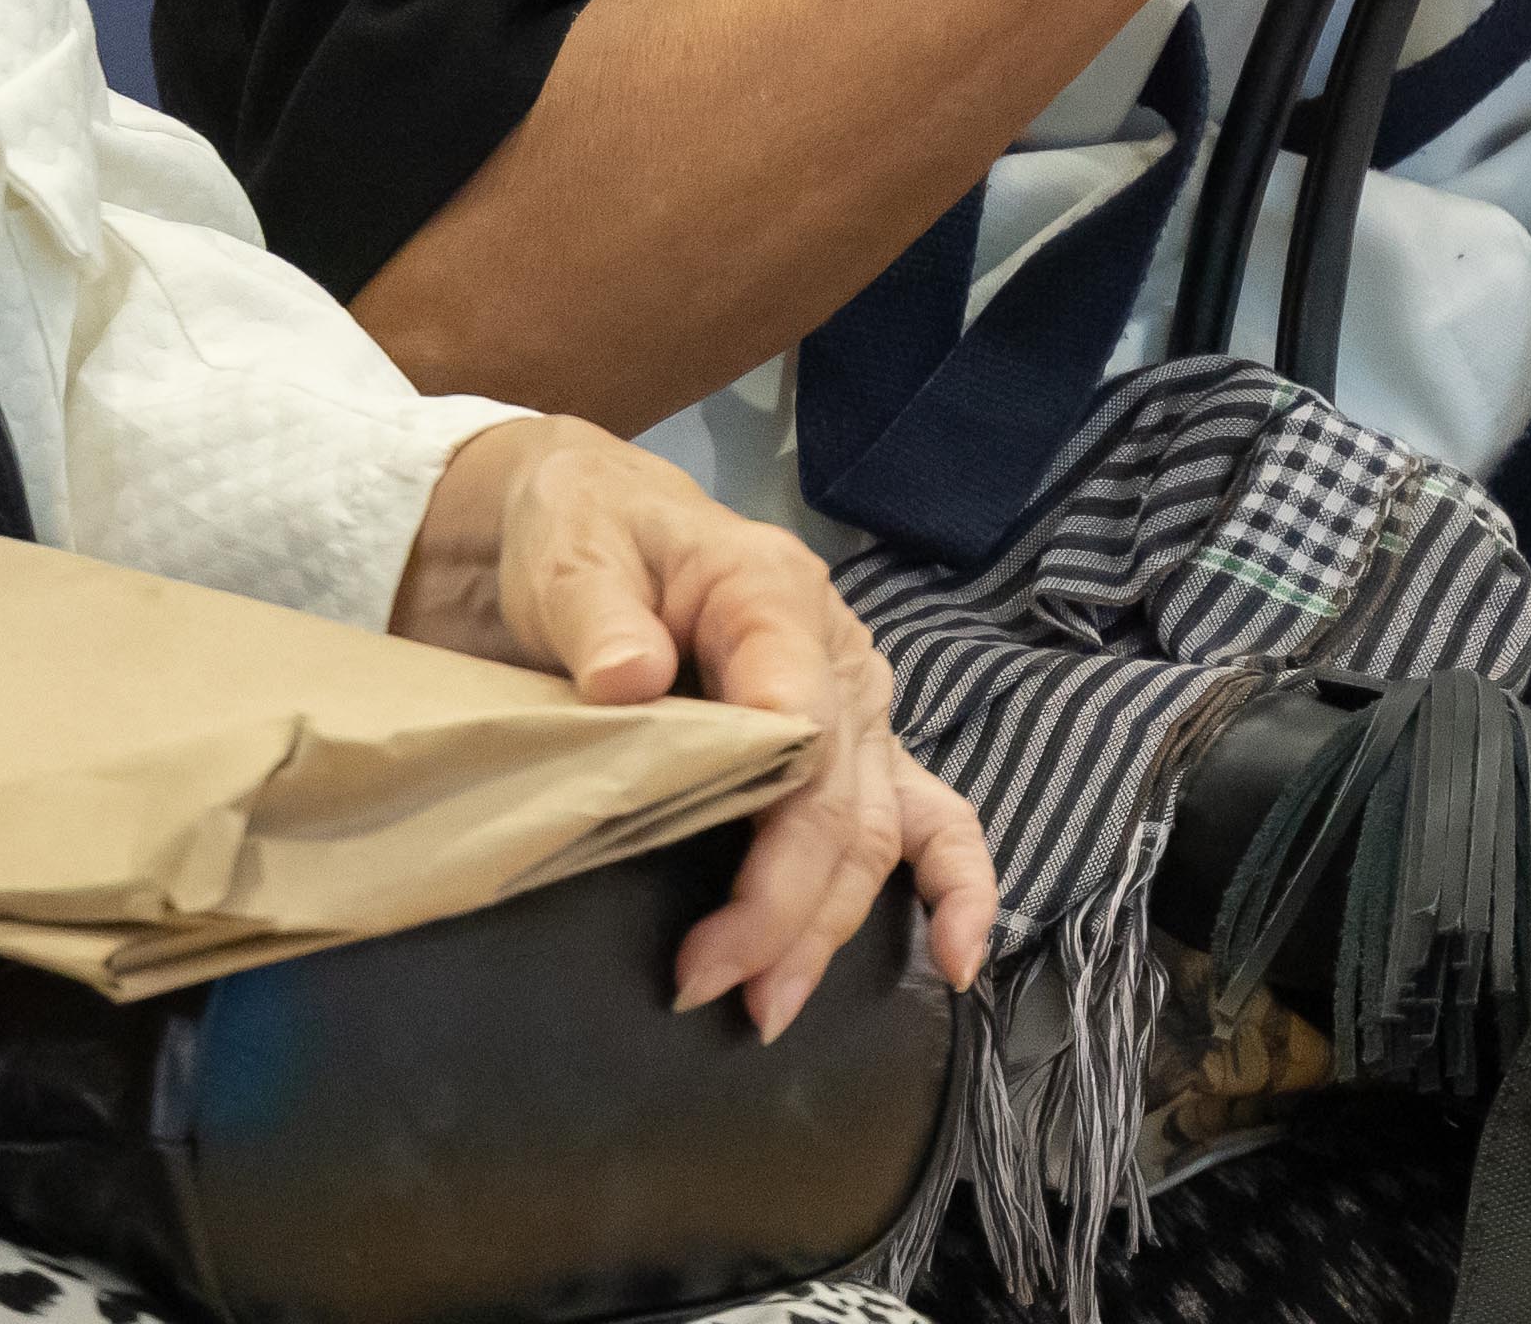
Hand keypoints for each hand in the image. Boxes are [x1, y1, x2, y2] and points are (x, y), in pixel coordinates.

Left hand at [393, 417, 997, 1036]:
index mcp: (773, 597)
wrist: (599, 521)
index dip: (770, 822)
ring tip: (766, 1009)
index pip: (799, 717)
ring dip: (827, 926)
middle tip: (704, 985)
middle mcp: (838, 657)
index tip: (712, 917)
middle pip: (837, 798)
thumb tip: (628, 678)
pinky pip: (927, 819)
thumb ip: (597, 612)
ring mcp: (857, 708)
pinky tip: (959, 962)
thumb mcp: (570, 552)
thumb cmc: (585, 534)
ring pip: (871, 831)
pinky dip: (957, 888)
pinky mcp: (853, 748)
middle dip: (783, 907)